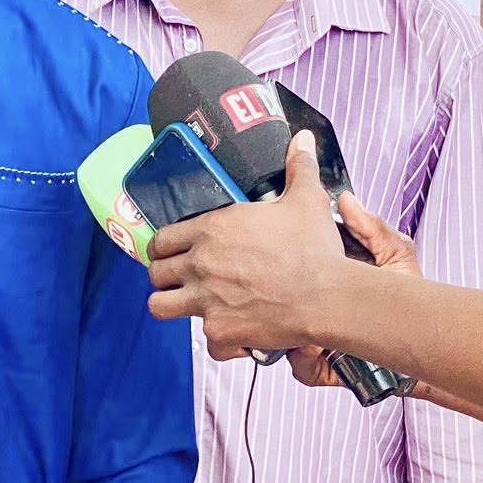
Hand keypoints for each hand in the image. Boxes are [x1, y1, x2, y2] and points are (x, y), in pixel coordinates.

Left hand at [148, 132, 349, 357]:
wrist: (327, 294)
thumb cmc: (314, 248)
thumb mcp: (306, 200)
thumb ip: (298, 167)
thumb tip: (303, 139)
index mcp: (211, 230)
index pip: (161, 240)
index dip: (164, 248)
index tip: (174, 252)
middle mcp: (199, 264)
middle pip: (155, 273)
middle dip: (165, 276)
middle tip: (183, 279)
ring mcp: (204, 300)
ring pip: (159, 306)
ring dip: (173, 306)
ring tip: (192, 306)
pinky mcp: (219, 330)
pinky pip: (206, 342)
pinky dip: (220, 340)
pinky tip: (235, 333)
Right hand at [286, 189, 420, 389]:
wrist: (427, 349)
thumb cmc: (410, 304)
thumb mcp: (397, 258)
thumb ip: (375, 229)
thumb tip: (347, 200)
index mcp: (326, 280)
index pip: (295, 264)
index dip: (289, 257)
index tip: (292, 250)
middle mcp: (313, 311)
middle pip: (280, 301)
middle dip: (284, 299)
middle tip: (299, 294)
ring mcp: (312, 341)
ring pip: (280, 336)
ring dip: (294, 333)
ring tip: (313, 331)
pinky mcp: (318, 368)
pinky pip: (298, 365)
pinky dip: (306, 360)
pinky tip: (320, 350)